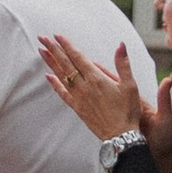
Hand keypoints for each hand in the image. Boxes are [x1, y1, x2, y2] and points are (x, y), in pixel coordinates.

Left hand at [42, 34, 171, 172]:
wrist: (121, 137)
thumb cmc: (128, 111)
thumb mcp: (130, 85)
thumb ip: (123, 64)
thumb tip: (121, 44)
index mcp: (97, 78)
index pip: (78, 57)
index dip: (67, 45)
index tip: (57, 36)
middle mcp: (84, 86)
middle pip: (66, 64)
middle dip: (54, 49)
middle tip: (42, 38)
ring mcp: (79, 98)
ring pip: (61, 76)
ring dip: (51, 63)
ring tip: (41, 51)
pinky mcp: (77, 108)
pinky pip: (63, 94)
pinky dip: (55, 84)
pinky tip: (48, 77)